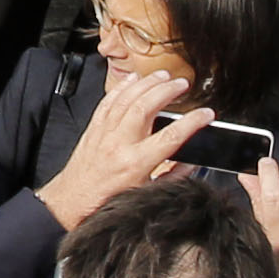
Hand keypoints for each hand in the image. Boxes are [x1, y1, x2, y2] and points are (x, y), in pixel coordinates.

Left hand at [41, 68, 210, 229]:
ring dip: (146, 84)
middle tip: (182, 84)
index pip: (170, 137)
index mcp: (136, 163)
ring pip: (125, 100)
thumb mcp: (146, 194)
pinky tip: (132, 79)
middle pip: (145, 108)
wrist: (72, 201)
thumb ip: (173, 177)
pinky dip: (121, 87)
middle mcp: (119, 144)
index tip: (206, 114)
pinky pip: (107, 102)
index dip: (191, 122)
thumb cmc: (107, 200)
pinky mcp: (93, 129)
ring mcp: (104, 134)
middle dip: (166, 91)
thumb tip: (191, 163)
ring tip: (163, 76)